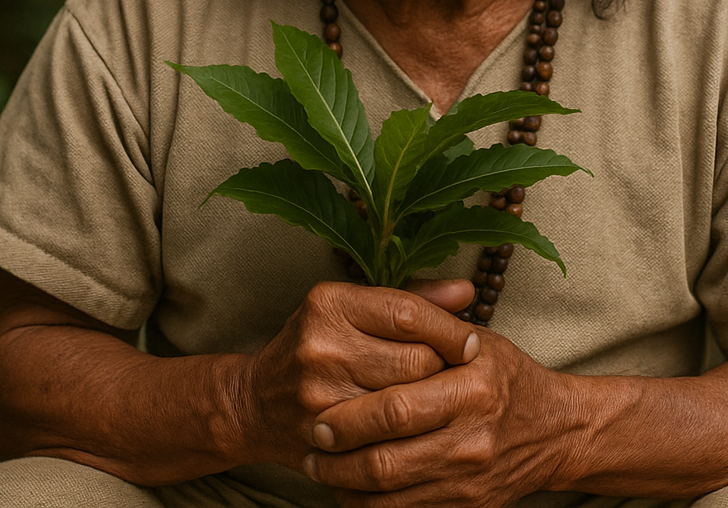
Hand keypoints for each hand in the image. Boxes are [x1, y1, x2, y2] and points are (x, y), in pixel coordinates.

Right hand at [237, 279, 480, 469]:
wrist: (256, 402)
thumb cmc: (318, 346)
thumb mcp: (355, 310)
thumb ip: (412, 299)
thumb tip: (467, 292)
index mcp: (330, 303)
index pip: (408, 313)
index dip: (450, 330)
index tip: (471, 342)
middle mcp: (321, 343)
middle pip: (414, 359)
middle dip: (442, 368)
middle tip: (452, 374)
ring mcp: (319, 391)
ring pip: (406, 400)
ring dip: (429, 402)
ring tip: (434, 399)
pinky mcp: (323, 431)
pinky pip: (388, 436)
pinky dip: (409, 434)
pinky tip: (417, 429)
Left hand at [302, 327, 578, 507]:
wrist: (555, 431)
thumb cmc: (504, 377)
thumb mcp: (476, 340)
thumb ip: (428, 325)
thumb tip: (369, 311)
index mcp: (473, 390)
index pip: (396, 409)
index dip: (350, 417)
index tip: (320, 414)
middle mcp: (473, 440)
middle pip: (386, 459)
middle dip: (339, 454)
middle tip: (314, 440)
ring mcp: (469, 480)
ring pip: (387, 496)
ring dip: (344, 484)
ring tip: (321, 466)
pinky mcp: (466, 507)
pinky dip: (367, 506)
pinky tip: (348, 488)